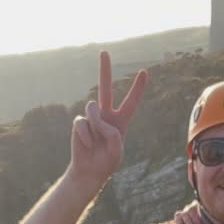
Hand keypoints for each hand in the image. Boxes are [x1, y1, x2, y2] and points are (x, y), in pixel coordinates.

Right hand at [68, 52, 146, 189]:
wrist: (89, 172)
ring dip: (96, 122)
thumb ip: (112, 134)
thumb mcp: (116, 150)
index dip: (137, 88)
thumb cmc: (106, 162)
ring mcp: (91, 118)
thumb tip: (98, 120)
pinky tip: (88, 145)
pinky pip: (82, 122)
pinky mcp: (80, 123)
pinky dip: (86, 135)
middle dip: (104, 69)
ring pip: (92, 106)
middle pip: (105, 88)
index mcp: (120, 121)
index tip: (144, 72)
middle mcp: (106, 115)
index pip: (131, 102)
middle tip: (104, 52)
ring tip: (97, 139)